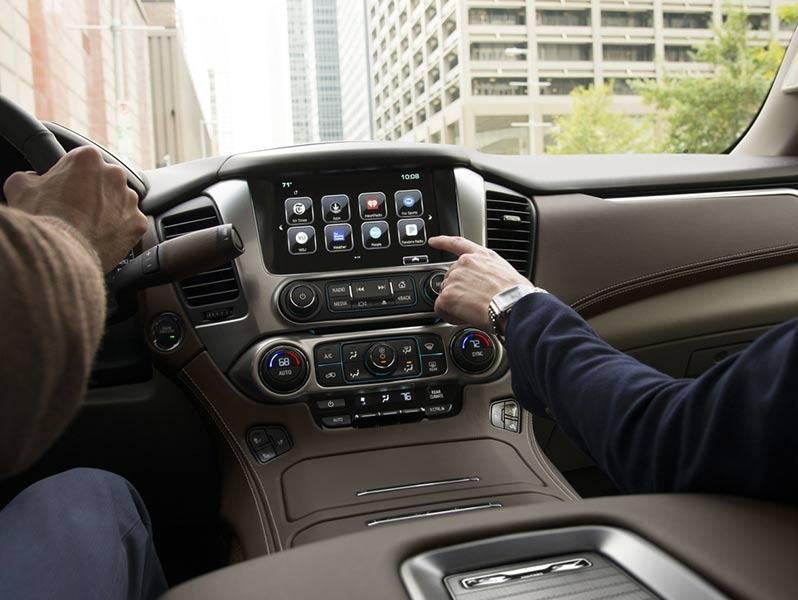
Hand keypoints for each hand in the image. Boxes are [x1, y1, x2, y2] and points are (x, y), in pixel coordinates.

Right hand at [3, 146, 147, 271]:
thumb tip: (31, 179)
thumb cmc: (43, 218)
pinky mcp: (138, 223)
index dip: (69, 176)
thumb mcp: (20, 188)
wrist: (62, 252)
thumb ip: (29, 176)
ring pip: (120, 202)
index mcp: (88, 158)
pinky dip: (119, 230)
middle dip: (92, 193)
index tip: (64, 188)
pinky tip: (102, 236)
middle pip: (103, 181)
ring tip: (88, 225)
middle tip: (75, 209)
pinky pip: (130, 224)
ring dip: (108, 211)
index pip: (81, 161)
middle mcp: (115, 175)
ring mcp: (130, 200)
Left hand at [428, 235, 531, 328]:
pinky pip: (441, 308)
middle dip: (457, 290)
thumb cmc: (516, 294)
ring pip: (446, 294)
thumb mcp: (505, 272)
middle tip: (474, 302)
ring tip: (474, 311)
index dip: (443, 242)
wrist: (513, 305)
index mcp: (481, 256)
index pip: (458, 244)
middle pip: (450, 277)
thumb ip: (489, 272)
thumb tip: (488, 285)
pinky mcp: (447, 295)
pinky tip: (464, 317)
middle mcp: (465, 263)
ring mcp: (454, 278)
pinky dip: (450, 315)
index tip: (433, 241)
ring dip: (455, 304)